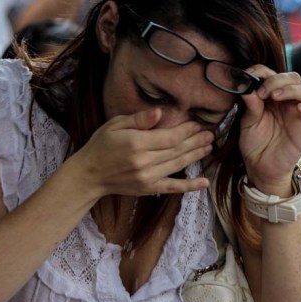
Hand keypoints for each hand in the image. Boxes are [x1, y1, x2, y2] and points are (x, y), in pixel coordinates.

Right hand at [70, 108, 213, 198]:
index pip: (169, 137)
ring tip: (209, 147)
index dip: (186, 131)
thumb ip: (139, 119)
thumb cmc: (101, 145)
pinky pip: (172, 187)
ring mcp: (148, 177)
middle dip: (196, 141)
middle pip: (177, 150)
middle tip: (210, 133)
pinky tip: (204, 182)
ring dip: (196, 156)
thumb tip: (160, 112)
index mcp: (137, 143)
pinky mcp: (149, 188)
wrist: (89, 174)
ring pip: (178, 165)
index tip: (197, 124)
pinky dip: (189, 186)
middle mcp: (144, 162)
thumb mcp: (115, 125)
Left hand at [239, 67, 300, 192]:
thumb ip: (251, 105)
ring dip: (293, 90)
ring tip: (275, 97)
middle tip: (263, 92)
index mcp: (274, 97)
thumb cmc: (254, 143)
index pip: (275, 74)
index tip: (249, 77)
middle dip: (278, 80)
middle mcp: (289, 103)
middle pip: (295, 79)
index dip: (263, 72)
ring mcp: (300, 116)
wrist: (259, 167)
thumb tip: (247, 87)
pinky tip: (300, 108)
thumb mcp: (247, 122)